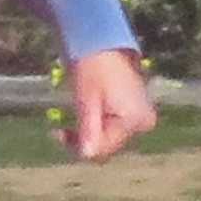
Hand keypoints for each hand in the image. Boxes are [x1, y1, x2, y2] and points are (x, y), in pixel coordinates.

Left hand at [60, 47, 156, 161]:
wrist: (104, 44)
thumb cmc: (93, 67)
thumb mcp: (86, 99)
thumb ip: (89, 129)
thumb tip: (88, 156)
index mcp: (134, 119)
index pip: (104, 149)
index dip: (78, 147)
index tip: (56, 133)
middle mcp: (144, 123)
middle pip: (109, 147)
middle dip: (84, 141)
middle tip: (60, 131)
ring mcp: (142, 119)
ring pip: (110, 140)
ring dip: (89, 135)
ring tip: (70, 123)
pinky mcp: (136, 115)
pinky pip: (114, 130)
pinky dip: (97, 127)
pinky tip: (85, 117)